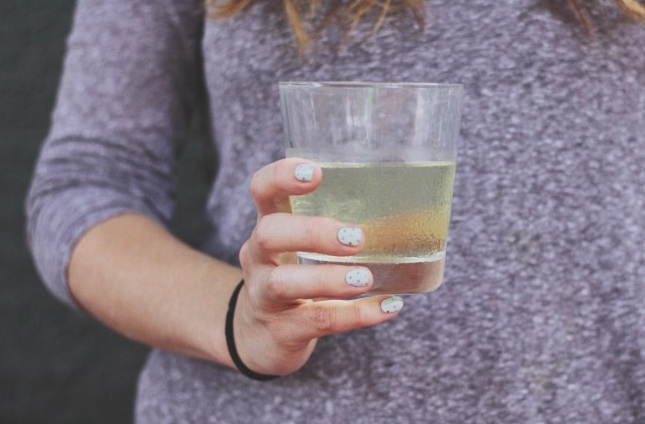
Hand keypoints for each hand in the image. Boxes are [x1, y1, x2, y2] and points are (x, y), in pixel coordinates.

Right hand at [234, 158, 403, 375]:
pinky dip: (356, 315)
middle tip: (354, 238)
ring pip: (285, 282)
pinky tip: (388, 307)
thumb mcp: (301, 248)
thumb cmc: (294, 277)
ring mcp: (265, 295)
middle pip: (269, 233)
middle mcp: (259, 256)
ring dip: (328, 278)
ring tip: (365, 277)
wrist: (261, 337)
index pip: (262, 190)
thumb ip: (336, 227)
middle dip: (312, 232)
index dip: (281, 177)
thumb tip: (416, 210)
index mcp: (270, 224)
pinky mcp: (283, 329)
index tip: (315, 172)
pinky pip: (318, 320)